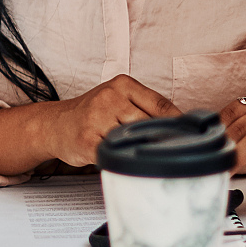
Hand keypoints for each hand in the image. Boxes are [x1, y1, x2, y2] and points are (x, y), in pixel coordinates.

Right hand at [51, 75, 183, 166]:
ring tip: (140, 156)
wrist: (55, 124)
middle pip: (149, 124)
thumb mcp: (118, 99)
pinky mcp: (87, 139)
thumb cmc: (91, 113)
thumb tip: (180, 125)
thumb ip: (144, 107)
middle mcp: (109, 97)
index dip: (178, 124)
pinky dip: (121, 161)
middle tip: (168, 152)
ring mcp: (96, 118)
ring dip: (139, 151)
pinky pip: (113, 154)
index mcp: (122, 84)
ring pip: (133, 140)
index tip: (190, 137)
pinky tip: (123, 162)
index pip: (161, 105)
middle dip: (159, 140)